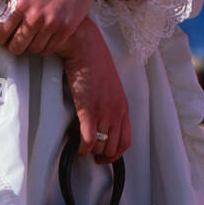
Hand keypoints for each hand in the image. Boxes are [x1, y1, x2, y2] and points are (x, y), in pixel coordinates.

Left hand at [0, 0, 101, 56]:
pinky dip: (45, 47)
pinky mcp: (66, 29)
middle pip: (16, 46)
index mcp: (22, 4)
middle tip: (15, 38)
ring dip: (29, 46)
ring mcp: (52, 24)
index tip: (2, 33)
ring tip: (30, 36)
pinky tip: (43, 36)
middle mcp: (36, 16)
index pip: (2, 33)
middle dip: (12, 44)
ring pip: (33, 50)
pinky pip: (49, 49)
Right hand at [56, 20, 129, 164]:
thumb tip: (102, 119)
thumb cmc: (94, 63)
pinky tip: (78, 148)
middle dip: (103, 156)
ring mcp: (104, 112)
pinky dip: (82, 149)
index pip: (126, 140)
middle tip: (92, 155)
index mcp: (123, 106)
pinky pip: (88, 140)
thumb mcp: (110, 86)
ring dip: (91, 152)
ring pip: (101, 147)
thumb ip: (110, 104)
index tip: (106, 156)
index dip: (116, 154)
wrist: (85, 48)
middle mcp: (117, 112)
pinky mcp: (89, 110)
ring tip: (84, 148)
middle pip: (114, 148)